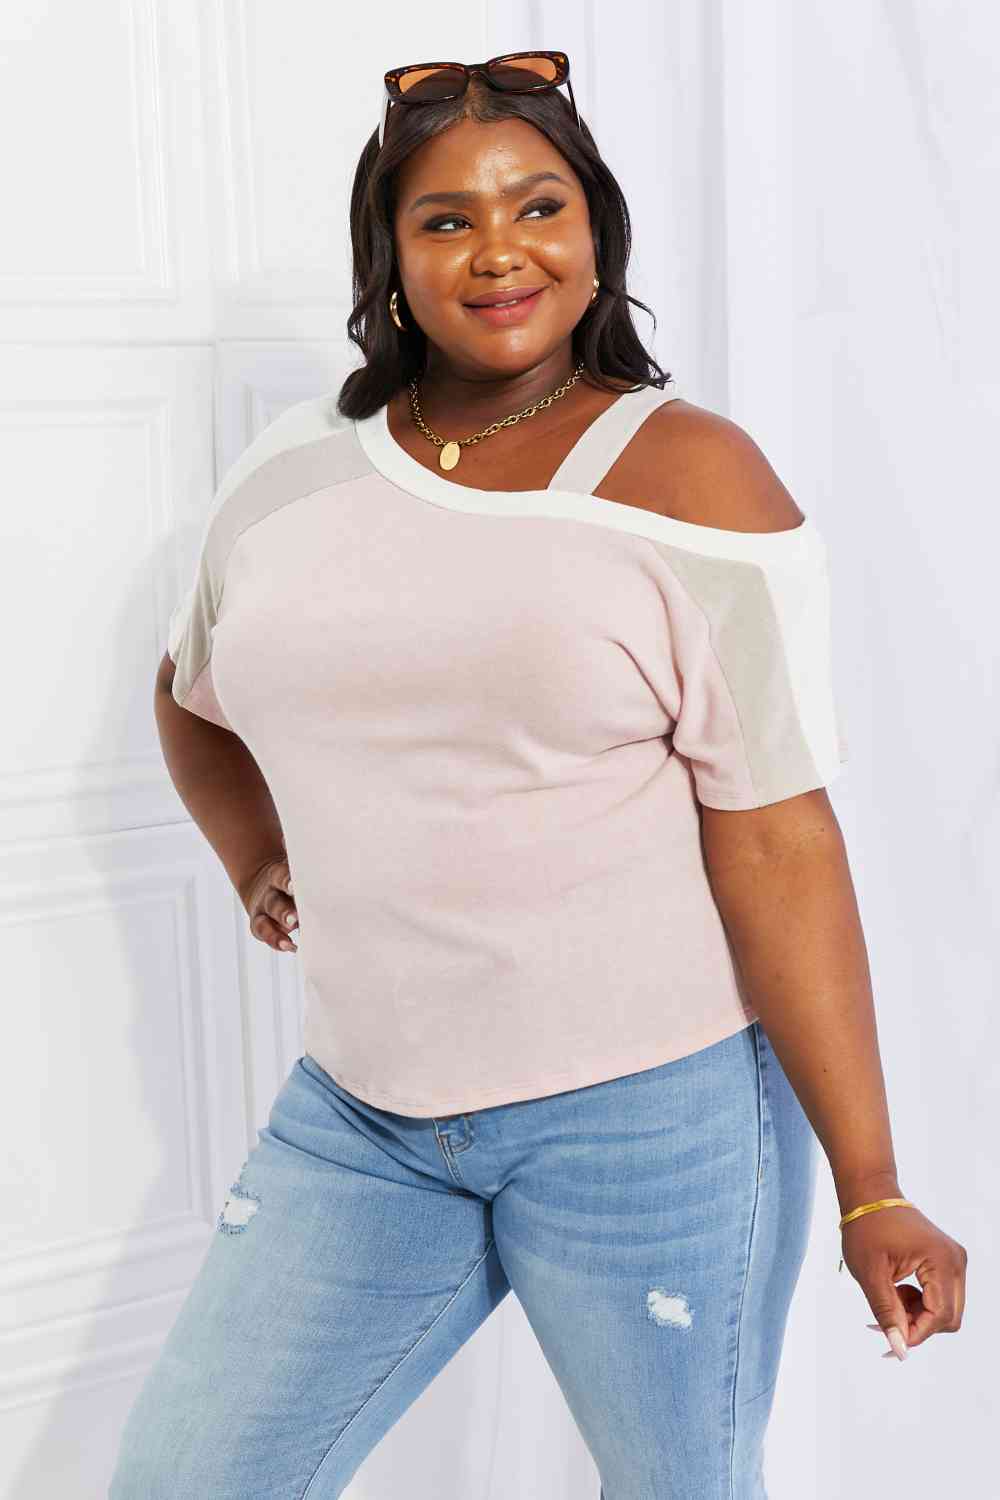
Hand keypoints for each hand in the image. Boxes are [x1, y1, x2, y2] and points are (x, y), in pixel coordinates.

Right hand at [238, 855, 297, 953]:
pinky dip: (277, 942)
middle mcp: (268, 893)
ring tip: (291, 940)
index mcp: (277, 874)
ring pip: (266, 921)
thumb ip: (298, 854)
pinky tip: (292, 948)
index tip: (296, 886)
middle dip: (284, 911)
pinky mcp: (260, 923)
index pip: (281, 876)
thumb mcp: (293, 861)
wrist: (265, 880)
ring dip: (278, 931)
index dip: (288, 881)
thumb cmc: (291, 872)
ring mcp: (262, 910)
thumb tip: (295, 837)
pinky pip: (265, 934)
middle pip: (274, 902)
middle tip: (296, 919)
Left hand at [840, 1203, 966, 1358]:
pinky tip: (896, 1290)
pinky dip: (920, 1303)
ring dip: (917, 1315)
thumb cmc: (866, 1228)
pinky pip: (942, 1297)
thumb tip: (899, 1350)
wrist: (869, 1195)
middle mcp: (956, 1261)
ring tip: (888, 1297)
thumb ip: (887, 1313)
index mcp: (941, 1260)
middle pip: (948, 1318)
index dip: (915, 1334)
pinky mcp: (948, 1262)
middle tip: (884, 1319)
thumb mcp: (870, 1274)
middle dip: (917, 1326)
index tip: (887, 1339)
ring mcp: (955, 1261)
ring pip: (946, 1311)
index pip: (939, 1316)